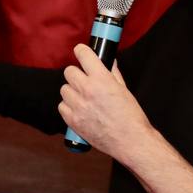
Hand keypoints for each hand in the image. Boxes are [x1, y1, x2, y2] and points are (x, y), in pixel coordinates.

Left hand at [58, 44, 152, 161]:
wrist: (130, 141)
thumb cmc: (131, 116)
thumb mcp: (124, 89)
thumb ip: (112, 73)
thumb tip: (108, 61)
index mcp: (101, 79)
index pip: (83, 54)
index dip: (81, 51)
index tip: (81, 52)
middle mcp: (87, 90)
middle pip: (69, 71)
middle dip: (77, 74)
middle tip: (85, 80)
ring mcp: (77, 106)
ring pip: (64, 89)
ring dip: (72, 91)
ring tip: (84, 98)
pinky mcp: (72, 120)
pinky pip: (61, 106)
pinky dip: (68, 107)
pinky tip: (80, 110)